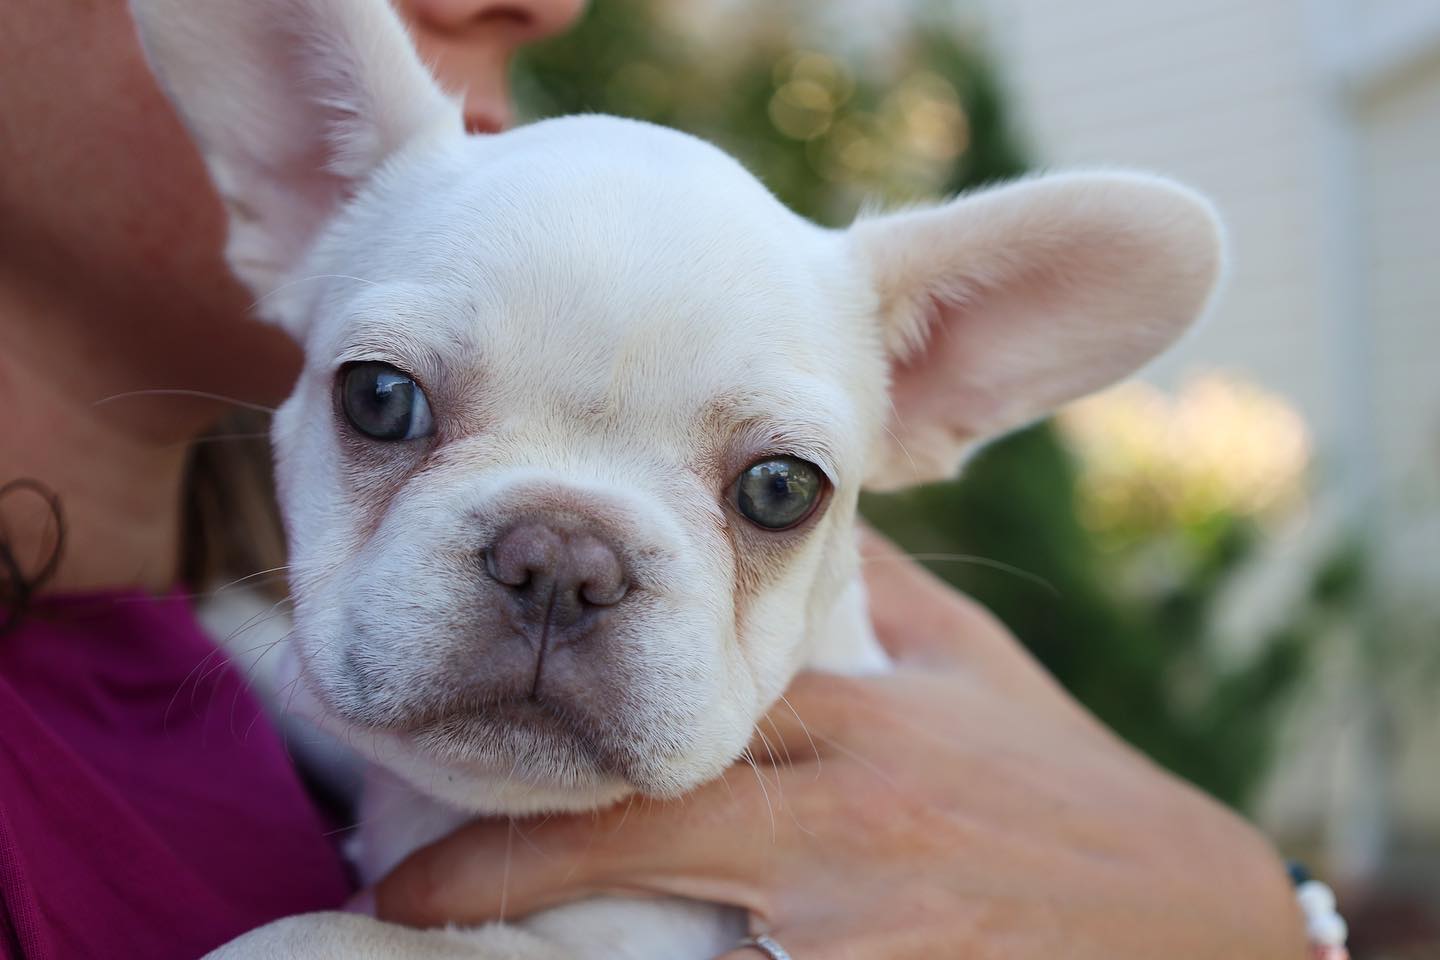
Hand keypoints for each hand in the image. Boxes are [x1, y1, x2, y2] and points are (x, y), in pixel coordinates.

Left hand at [371, 529, 1307, 957]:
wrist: (1186, 914)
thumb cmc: (1060, 785)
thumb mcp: (964, 668)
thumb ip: (868, 595)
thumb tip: (795, 517)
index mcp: (856, 723)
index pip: (674, 733)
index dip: (548, 776)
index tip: (440, 807)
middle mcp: (849, 817)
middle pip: (648, 834)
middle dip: (512, 875)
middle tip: (404, 899)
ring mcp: (867, 922)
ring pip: (687, 941)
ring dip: (581, 951)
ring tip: (465, 954)